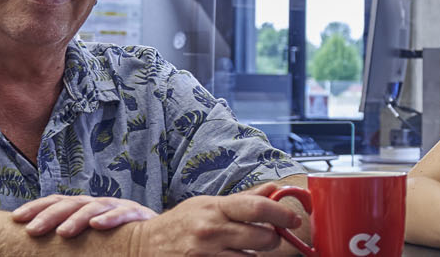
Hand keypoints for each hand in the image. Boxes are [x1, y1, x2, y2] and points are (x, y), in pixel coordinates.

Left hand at [11, 194, 155, 237]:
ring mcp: (117, 207)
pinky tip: (98, 225)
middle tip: (32, 231)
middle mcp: (97, 204)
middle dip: (49, 216)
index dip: (36, 207)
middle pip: (70, 203)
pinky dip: (110, 219)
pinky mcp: (138, 214)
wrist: (157, 236)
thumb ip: (69, 240)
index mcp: (83, 208)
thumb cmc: (117, 241)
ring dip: (77, 219)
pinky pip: (123, 214)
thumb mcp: (89, 240)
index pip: (57, 202)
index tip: (16, 218)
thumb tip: (40, 247)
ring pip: (93, 207)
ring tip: (63, 232)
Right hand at [126, 194, 302, 254]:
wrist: (146, 246)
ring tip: (242, 247)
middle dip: (273, 239)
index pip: (257, 208)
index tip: (293, 219)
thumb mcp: (208, 204)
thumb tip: (273, 189)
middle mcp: (211, 231)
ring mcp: (206, 254)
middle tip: (269, 236)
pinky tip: (232, 256)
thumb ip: (243, 200)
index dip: (282, 213)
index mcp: (214, 209)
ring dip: (255, 254)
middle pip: (263, 238)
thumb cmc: (181, 223)